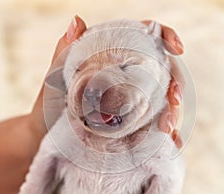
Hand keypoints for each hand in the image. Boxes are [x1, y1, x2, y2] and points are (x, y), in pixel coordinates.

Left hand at [29, 17, 183, 147]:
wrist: (45, 138)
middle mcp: (128, 78)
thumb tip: (77, 21)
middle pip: (164, 73)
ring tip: (167, 130)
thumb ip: (64, 52)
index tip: (178, 48)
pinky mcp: (134, 125)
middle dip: (175, 86)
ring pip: (165, 101)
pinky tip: (172, 142)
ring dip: (173, 113)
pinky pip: (157, 127)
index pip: (146, 39)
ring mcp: (133, 102)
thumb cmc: (49, 106)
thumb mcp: (54, 79)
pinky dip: (169, 135)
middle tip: (174, 102)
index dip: (166, 37)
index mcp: (113, 59)